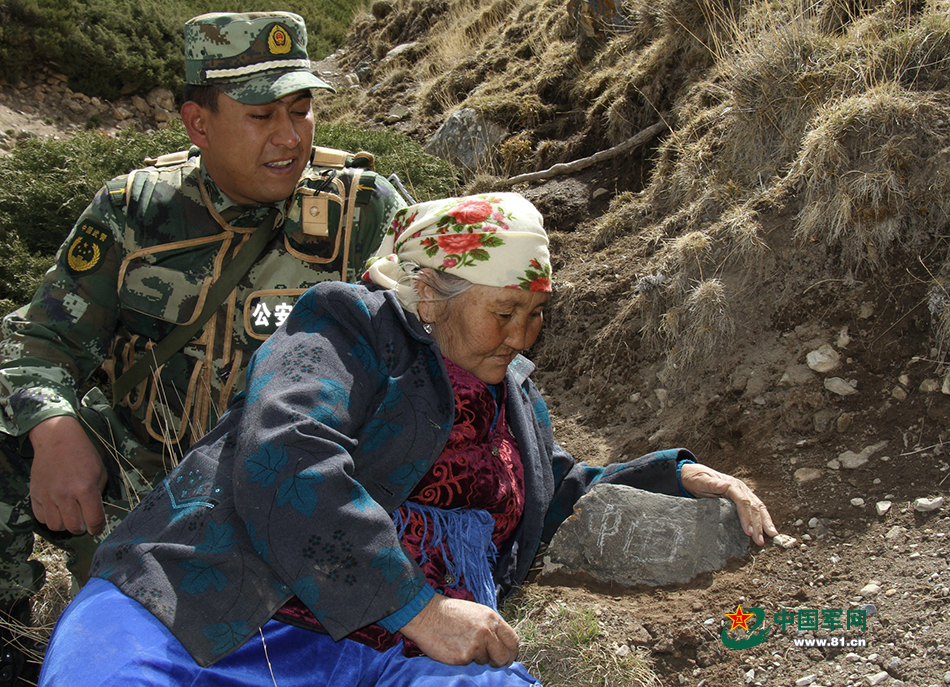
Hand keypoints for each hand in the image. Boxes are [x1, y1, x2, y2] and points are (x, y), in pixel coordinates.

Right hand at [28, 416, 107, 534]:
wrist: (57, 439)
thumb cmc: (83, 454)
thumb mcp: (100, 472)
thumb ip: (99, 494)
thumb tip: (96, 514)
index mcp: (85, 488)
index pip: (93, 519)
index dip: (97, 528)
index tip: (97, 528)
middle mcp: (65, 494)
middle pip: (73, 527)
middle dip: (82, 528)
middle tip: (84, 522)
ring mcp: (48, 495)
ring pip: (56, 526)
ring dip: (65, 525)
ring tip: (70, 516)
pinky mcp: (35, 494)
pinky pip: (41, 518)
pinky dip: (50, 518)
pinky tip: (57, 510)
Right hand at [400, 593, 518, 666]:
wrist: (426, 614)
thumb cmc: (450, 613)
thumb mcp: (476, 613)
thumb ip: (490, 627)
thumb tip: (501, 645)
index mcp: (492, 619)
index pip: (513, 641)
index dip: (511, 651)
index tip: (506, 656)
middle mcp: (487, 632)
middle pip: (504, 656)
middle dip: (499, 661)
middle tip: (490, 661)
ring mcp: (476, 645)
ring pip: (486, 662)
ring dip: (478, 658)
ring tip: (464, 645)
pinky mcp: (464, 657)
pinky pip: (470, 664)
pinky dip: (464, 660)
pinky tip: (455, 648)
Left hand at [679, 463, 777, 545]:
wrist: (693, 473)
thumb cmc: (695, 479)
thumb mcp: (699, 481)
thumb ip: (711, 484)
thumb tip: (725, 485)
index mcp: (731, 485)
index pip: (743, 502)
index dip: (747, 517)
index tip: (749, 531)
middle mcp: (740, 488)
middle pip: (753, 505)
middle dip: (758, 524)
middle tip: (760, 540)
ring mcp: (743, 492)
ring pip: (758, 506)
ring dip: (765, 521)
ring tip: (771, 535)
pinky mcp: (743, 497)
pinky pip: (756, 507)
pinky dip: (763, 518)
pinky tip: (767, 528)